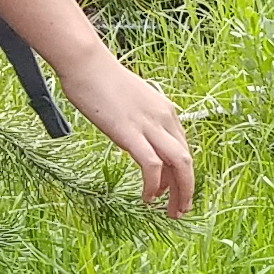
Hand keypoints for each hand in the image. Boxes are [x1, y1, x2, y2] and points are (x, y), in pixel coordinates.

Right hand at [62, 46, 195, 214]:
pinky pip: (152, 165)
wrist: (86, 63)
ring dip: (179, 192)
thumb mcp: (129, 102)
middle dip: (187, 188)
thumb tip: (135, 141)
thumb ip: (138, 122)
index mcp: (165, 112)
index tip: (173, 191)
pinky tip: (147, 198)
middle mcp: (164, 118)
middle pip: (186, 160)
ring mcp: (149, 125)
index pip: (182, 149)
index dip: (181, 174)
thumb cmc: (100, 80)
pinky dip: (153, 185)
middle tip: (181, 210)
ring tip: (171, 211)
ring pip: (179, 164)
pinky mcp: (131, 132)